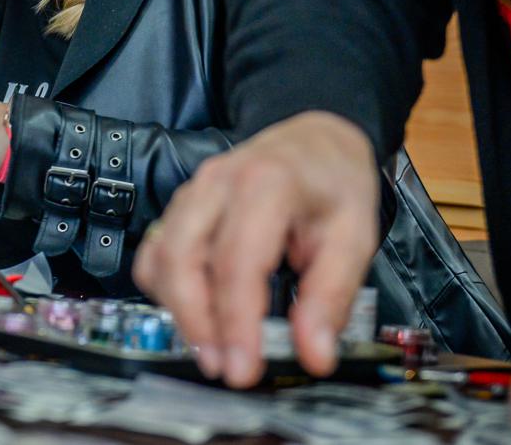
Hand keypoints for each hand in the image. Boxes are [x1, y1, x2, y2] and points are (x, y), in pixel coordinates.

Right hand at [132, 112, 381, 388]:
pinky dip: (166, 288)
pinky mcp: (182, 205)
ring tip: (213, 348)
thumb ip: (331, 297)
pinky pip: (156, 252)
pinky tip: (198, 313)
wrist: (318, 140)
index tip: (242, 369)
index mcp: (267, 183)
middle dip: (196, 322)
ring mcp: (194, 191)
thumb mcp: (354, 237)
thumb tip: (314, 354)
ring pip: (162, 257)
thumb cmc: (334, 185)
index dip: (236, 322)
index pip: (237, 261)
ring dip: (180, 310)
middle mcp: (219, 182)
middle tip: (223, 366)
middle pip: (182, 258)